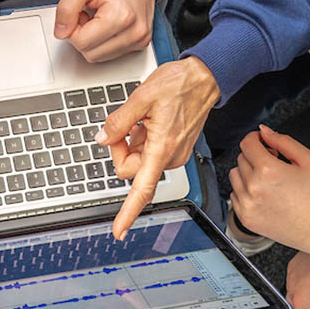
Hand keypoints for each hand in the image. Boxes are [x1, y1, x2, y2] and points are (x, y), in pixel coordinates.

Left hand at [54, 0, 155, 62]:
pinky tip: (108, 24)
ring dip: (94, 41)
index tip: (80, 13)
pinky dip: (105, 42)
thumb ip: (65, 10)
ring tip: (99, 18)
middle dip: (83, 36)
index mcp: (121, 17)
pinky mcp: (142, 42)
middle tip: (88, 15)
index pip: (82, 43)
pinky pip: (113, 54)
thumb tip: (61, 33)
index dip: (73, 29)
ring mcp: (140, 39)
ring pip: (101, 57)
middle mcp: (135, 32)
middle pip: (91, 54)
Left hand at [99, 57, 219, 238]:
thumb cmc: (181, 84)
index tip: (119, 230)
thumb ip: (118, 122)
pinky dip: (143, 141)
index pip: (142, 189)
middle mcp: (171, 157)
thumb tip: (103, 139)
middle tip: (124, 126)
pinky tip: (149, 123)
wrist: (206, 78)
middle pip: (131, 172)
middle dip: (121, 151)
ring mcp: (174, 154)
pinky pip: (149, 154)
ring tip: (143, 120)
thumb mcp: (142, 97)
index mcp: (162, 148)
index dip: (128, 212)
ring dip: (133, 144)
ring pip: (139, 162)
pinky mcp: (175, 149)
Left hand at [227, 124, 309, 256]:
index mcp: (268, 170)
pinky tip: (264, 194)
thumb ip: (283, 141)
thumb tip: (264, 131)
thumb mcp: (309, 160)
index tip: (263, 142)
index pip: (247, 143)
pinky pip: (234, 194)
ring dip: (248, 173)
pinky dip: (245, 191)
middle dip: (256, 156)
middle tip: (274, 164)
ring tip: (269, 180)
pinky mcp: (245, 217)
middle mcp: (253, 187)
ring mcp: (247, 204)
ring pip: (235, 175)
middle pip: (241, 158)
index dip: (255, 138)